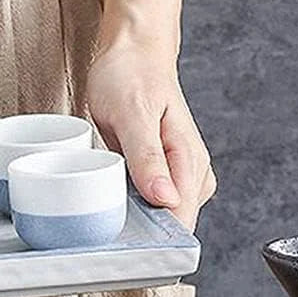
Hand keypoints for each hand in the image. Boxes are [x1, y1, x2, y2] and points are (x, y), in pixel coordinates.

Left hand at [86, 33, 214, 230]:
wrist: (133, 50)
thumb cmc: (131, 75)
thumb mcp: (132, 113)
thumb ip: (148, 158)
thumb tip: (167, 200)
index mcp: (189, 161)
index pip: (182, 221)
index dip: (154, 240)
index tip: (123, 246)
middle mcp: (192, 171)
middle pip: (172, 225)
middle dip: (142, 231)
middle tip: (106, 226)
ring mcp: (179, 172)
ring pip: (161, 215)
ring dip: (136, 218)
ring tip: (108, 205)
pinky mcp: (163, 169)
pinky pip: (151, 200)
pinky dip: (133, 202)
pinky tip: (115, 193)